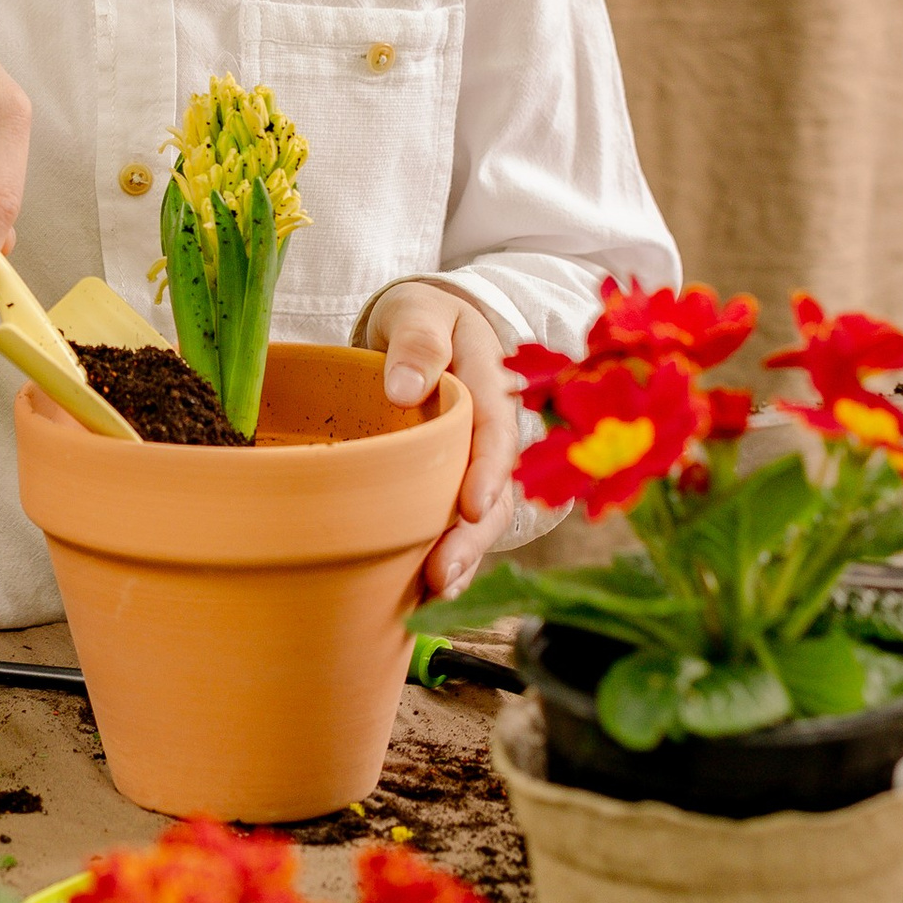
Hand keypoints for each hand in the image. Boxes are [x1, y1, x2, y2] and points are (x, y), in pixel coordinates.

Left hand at [367, 283, 518, 596]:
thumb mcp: (418, 309)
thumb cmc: (422, 316)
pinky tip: (431, 592)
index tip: (471, 507)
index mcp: (490, 383)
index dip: (488, 472)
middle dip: (474, 536)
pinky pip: (460, 522)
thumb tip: (406, 388)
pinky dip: (451, 555)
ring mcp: (477, 460)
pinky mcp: (457, 481)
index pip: (496, 431)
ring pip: (484, 515)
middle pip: (496, 488)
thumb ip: (417, 341)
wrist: (426, 324)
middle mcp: (492, 429)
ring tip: (438, 593)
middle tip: (443, 572)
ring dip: (464, 556)